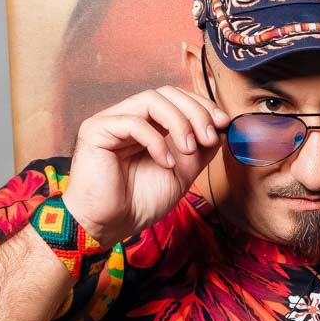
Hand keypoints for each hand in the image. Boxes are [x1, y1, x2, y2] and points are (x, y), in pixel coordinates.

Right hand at [59, 86, 227, 247]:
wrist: (109, 227)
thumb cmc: (139, 202)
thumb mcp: (182, 173)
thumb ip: (200, 150)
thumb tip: (222, 129)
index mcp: (148, 125)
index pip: (176, 98)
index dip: (202, 105)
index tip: (223, 123)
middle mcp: (128, 117)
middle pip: (167, 93)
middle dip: (196, 111)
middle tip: (210, 137)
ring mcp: (111, 122)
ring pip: (151, 100)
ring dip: (180, 122)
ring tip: (189, 149)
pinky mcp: (96, 130)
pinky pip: (133, 122)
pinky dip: (157, 141)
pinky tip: (166, 163)